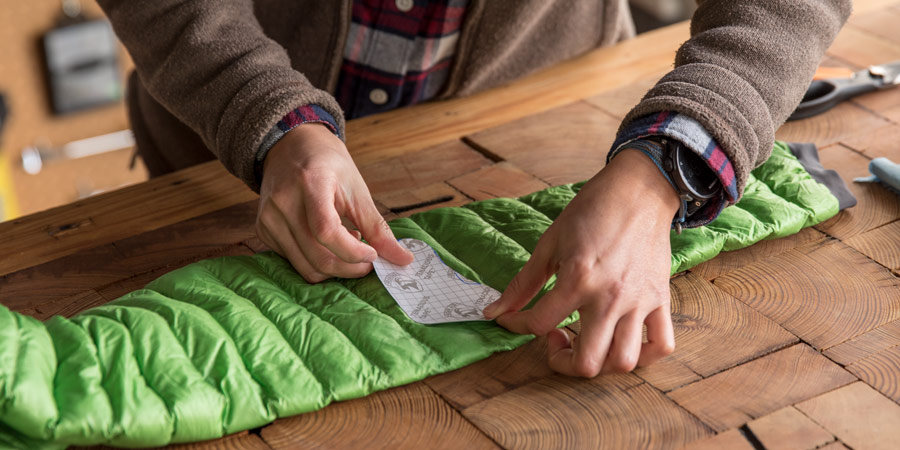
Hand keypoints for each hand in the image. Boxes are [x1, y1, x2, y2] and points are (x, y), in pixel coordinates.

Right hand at [256, 123, 412, 281]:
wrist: (291, 146)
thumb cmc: (328, 165)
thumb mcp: (357, 188)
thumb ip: (378, 227)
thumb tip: (404, 259)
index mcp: (310, 183)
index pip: (327, 232)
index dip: (354, 253)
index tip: (374, 254)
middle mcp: (283, 202)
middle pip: (318, 257)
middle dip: (350, 267)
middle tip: (368, 259)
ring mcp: (268, 218)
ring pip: (305, 266)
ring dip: (335, 267)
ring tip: (348, 245)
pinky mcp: (262, 230)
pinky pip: (294, 261)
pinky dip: (316, 261)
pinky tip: (327, 241)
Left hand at [483, 149, 678, 376]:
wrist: (638, 190)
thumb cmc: (591, 211)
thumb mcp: (549, 243)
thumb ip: (523, 283)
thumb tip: (494, 311)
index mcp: (578, 280)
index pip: (538, 324)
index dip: (516, 325)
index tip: (511, 319)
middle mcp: (610, 297)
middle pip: (587, 363)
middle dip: (562, 363)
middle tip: (554, 338)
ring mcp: (639, 302)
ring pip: (623, 362)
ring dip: (600, 364)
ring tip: (588, 341)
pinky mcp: (661, 300)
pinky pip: (661, 345)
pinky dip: (645, 356)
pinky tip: (622, 342)